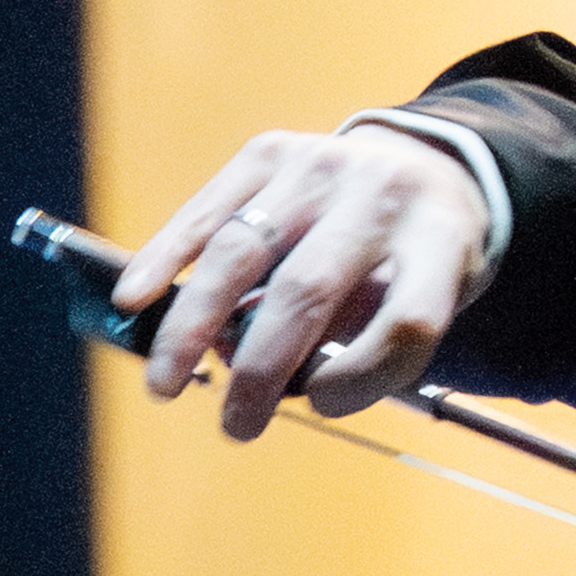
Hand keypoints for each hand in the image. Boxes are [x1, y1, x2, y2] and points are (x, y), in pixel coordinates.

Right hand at [118, 117, 488, 438]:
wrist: (420, 163)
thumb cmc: (415, 255)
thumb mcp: (425, 296)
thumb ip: (359, 338)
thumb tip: (258, 371)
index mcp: (439, 239)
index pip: (406, 320)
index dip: (362, 377)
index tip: (322, 404)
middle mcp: (382, 193)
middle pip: (309, 290)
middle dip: (261, 370)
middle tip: (237, 425)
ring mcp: (322, 164)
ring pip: (243, 252)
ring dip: (194, 327)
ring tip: (167, 383)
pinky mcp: (272, 151)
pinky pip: (208, 211)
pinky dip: (167, 258)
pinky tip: (136, 299)